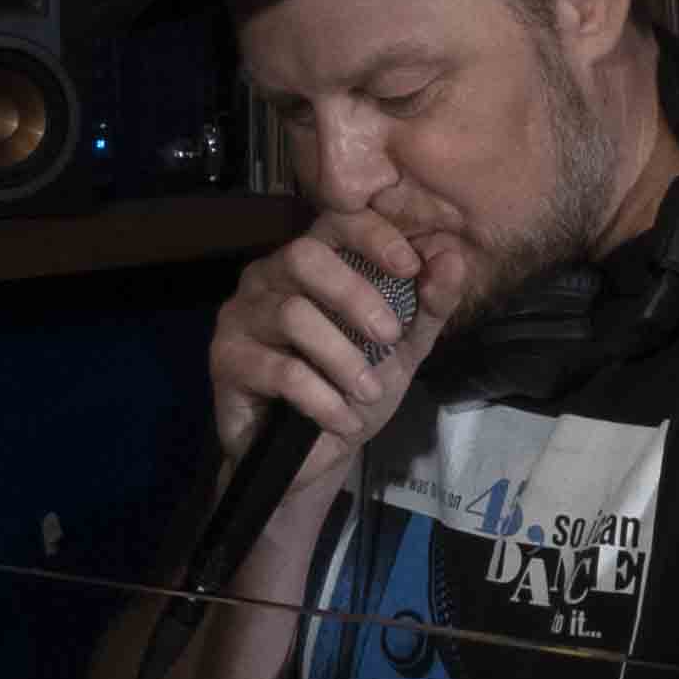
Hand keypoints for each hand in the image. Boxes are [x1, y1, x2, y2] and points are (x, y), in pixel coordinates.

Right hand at [199, 208, 444, 545]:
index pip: (334, 221)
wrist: (316, 457)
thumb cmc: (353, 390)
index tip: (410, 266)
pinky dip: (322, 399)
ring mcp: (242, 316)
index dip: (372, 235)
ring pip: (292, 314)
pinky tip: (342, 420)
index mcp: (313, 264)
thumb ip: (429, 306)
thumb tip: (452, 257)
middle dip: (355, 295)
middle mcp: (269, 278)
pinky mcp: (226, 359)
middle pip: (304, 256)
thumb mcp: (403, 349)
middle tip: (390, 335)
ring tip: (368, 393)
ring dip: (343, 359)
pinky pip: (281, 370)